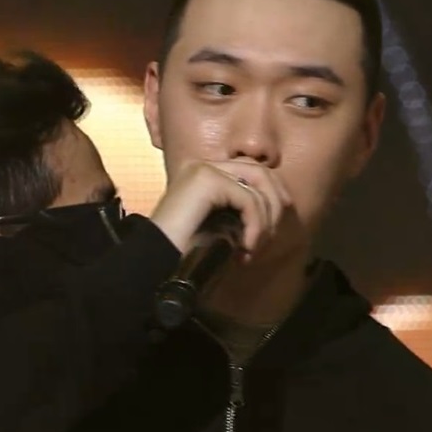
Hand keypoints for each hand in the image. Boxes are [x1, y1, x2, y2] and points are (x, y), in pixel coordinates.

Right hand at [150, 159, 290, 256]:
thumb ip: (239, 213)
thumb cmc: (185, 255)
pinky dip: (255, 226)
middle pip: (259, 172)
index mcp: (203, 175)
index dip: (272, 196)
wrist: (155, 265)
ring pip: (258, 184)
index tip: (272, 230)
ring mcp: (203, 170)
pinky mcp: (206, 180)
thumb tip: (276, 208)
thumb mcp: (219, 229)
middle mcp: (203, 166)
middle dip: (274, 206)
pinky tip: (245, 248)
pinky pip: (248, 199)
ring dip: (265, 222)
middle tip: (267, 241)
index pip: (251, 171)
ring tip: (252, 250)